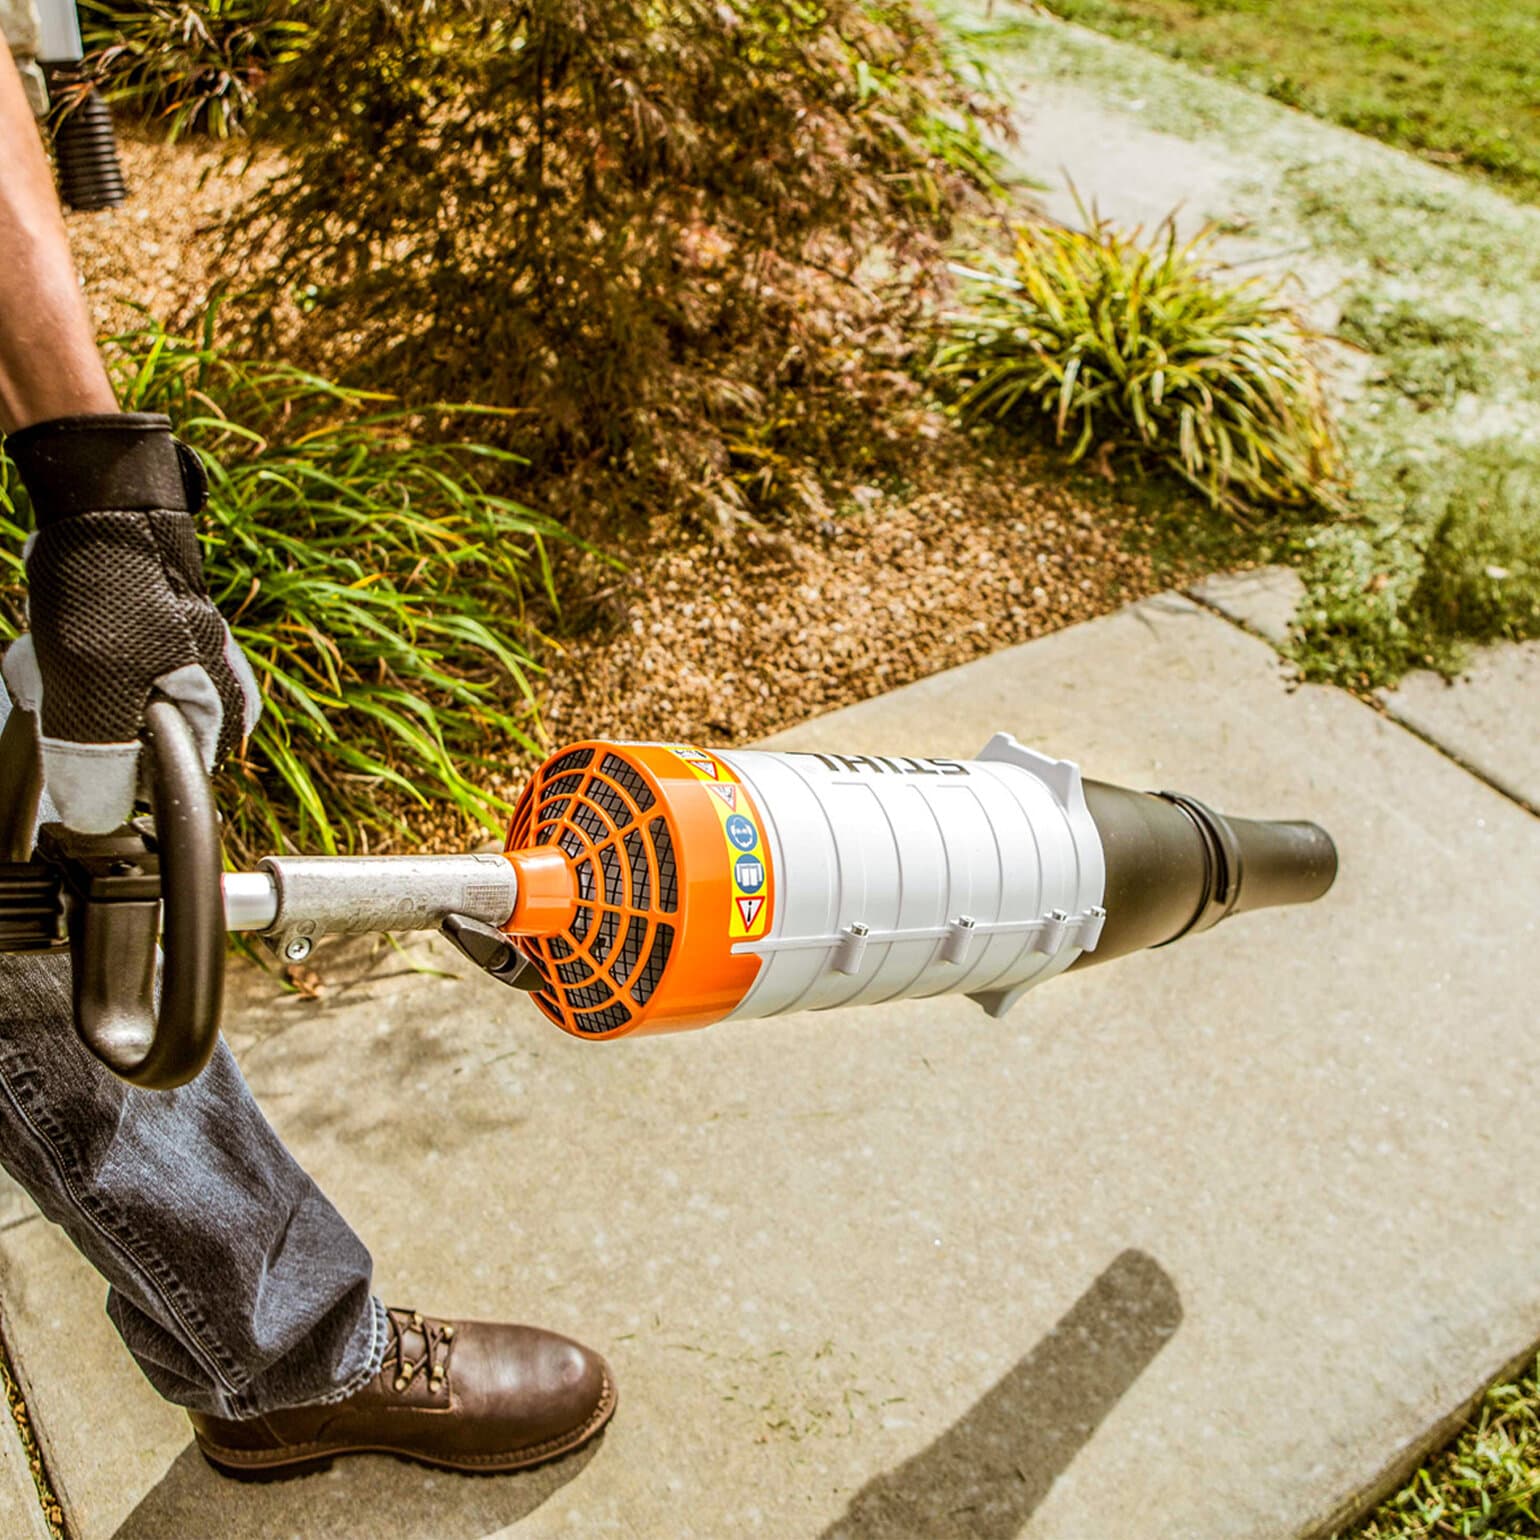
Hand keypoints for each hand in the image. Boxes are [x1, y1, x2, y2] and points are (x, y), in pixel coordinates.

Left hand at [2, 413, 259, 832]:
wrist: (105, 505)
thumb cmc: (109, 586)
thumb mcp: (93, 687)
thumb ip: (98, 761)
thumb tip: (95, 817)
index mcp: (222, 718)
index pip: (159, 790)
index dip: (107, 773)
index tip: (79, 728)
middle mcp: (216, 701)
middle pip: (131, 754)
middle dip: (85, 728)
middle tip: (70, 681)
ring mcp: (185, 673)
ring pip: (108, 720)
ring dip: (71, 697)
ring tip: (63, 652)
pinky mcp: (155, 651)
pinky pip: (101, 687)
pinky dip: (72, 673)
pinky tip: (64, 641)